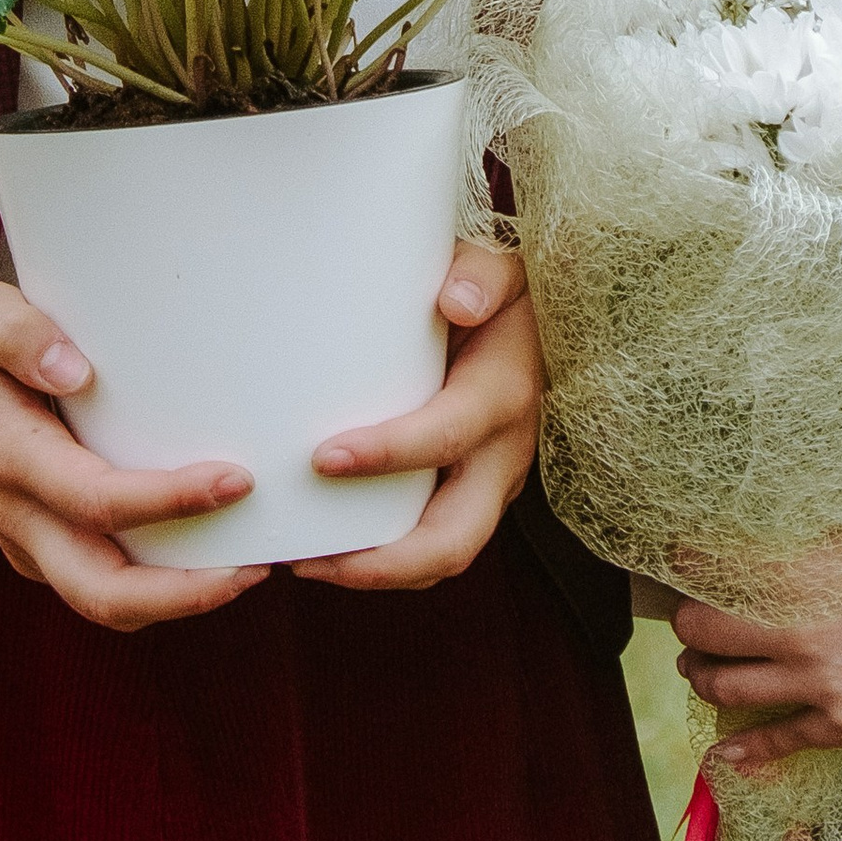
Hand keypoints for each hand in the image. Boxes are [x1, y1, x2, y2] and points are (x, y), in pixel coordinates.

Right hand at [0, 275, 269, 631]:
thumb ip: (18, 333)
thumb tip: (72, 370)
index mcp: (8, 458)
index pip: (96, 500)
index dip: (170, 500)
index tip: (238, 480)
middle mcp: (16, 515)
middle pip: (102, 591)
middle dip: (186, 592)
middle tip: (261, 563)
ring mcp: (27, 541)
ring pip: (107, 602)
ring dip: (181, 599)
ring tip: (253, 566)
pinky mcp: (43, 549)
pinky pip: (104, 586)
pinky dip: (162, 586)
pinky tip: (214, 554)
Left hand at [293, 242, 539, 591]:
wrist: (537, 322)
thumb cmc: (499, 294)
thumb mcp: (500, 268)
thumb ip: (480, 274)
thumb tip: (455, 302)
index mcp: (504, 394)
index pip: (447, 436)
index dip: (389, 453)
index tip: (323, 458)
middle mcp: (504, 454)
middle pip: (455, 538)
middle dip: (381, 561)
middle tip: (306, 558)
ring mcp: (490, 485)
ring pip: (443, 557)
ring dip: (376, 572)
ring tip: (304, 564)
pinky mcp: (470, 495)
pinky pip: (433, 546)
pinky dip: (385, 561)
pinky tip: (328, 549)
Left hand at [673, 488, 841, 764]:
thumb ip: (808, 553)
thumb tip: (761, 554)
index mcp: (798, 569)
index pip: (708, 568)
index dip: (684, 566)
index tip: (675, 564)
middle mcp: (796, 625)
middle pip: (704, 630)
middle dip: (688, 627)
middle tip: (687, 623)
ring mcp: (819, 682)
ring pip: (726, 687)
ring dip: (705, 677)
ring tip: (700, 670)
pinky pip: (778, 741)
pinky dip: (744, 749)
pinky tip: (724, 754)